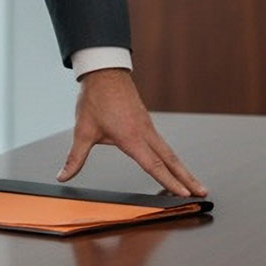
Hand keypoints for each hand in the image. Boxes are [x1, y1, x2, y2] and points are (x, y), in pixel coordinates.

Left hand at [57, 68, 205, 196]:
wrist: (104, 71)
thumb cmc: (95, 99)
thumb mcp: (83, 130)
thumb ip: (75, 158)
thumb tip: (63, 176)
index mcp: (131, 137)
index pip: (153, 165)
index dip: (169, 181)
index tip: (183, 194)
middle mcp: (144, 133)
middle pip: (171, 160)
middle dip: (187, 178)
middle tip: (202, 193)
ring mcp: (148, 126)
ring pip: (169, 152)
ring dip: (182, 169)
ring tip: (194, 183)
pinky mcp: (146, 122)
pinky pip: (163, 143)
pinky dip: (172, 158)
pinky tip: (174, 165)